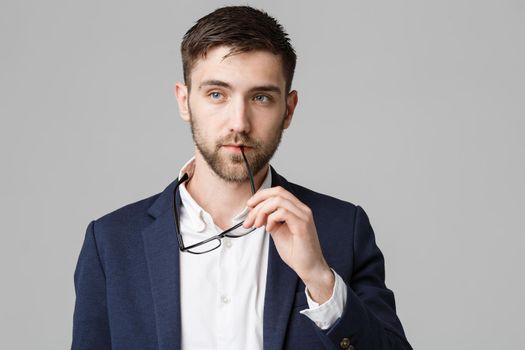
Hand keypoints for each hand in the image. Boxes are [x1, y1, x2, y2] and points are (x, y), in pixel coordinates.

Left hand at [243, 186, 334, 302]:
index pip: (278, 192)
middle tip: (249, 218)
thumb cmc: (296, 252)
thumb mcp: (278, 232)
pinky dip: (271, 219)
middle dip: (258, 202)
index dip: (261, 196)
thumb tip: (258, 213)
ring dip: (262, 211)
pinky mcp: (302, 225)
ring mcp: (303, 215)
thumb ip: (270, 220)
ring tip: (257, 225)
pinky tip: (269, 229)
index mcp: (297, 209)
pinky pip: (283, 212)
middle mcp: (302, 209)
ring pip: (278, 200)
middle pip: (277, 192)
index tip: (249, 206)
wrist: (309, 267)